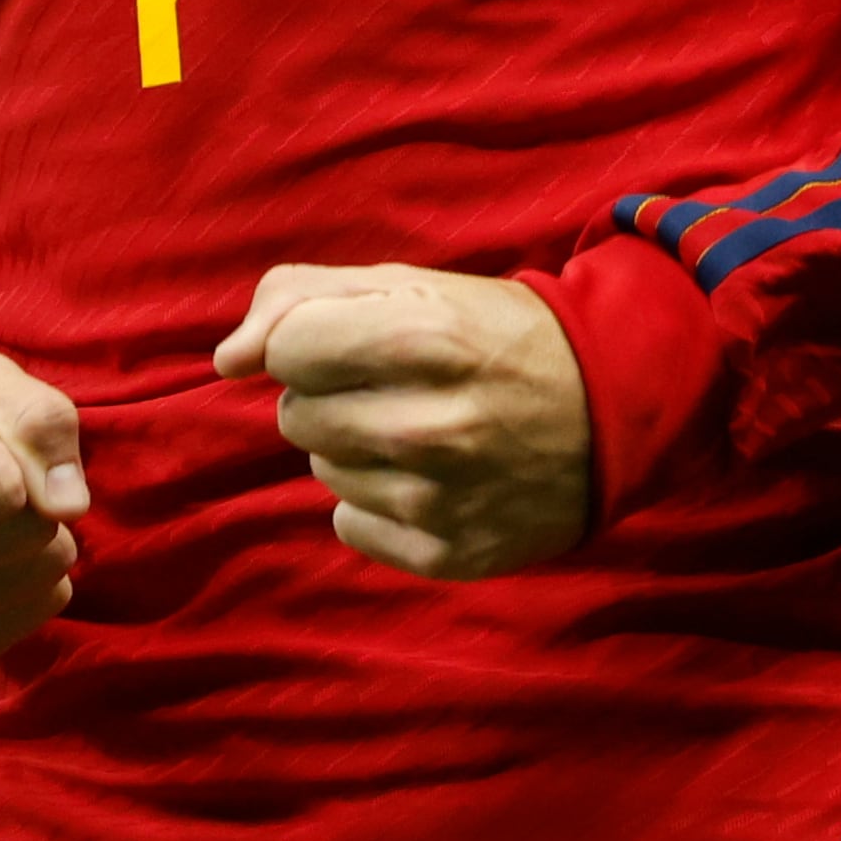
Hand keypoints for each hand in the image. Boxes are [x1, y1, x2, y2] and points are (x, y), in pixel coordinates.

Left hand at [214, 264, 589, 580]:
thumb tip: (225, 360)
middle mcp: (429, 427)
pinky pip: (351, 525)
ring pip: (323, 470)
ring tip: (421, 427)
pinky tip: (432, 476)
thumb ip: (302, 297)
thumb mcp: (410, 283)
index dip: (310, 342)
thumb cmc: (495, 334)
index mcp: (421, 340)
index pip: (283, 352)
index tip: (354, 340)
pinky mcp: (449, 556)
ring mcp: (440, 500)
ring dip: (355, 446)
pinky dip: (377, 502)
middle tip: (396, 384)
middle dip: (331, 393)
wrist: (615, 406)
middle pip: (297, 416)